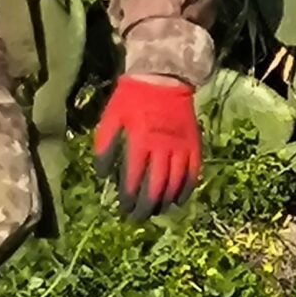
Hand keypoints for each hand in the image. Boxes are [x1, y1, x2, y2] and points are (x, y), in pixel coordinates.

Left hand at [92, 76, 200, 217]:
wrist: (163, 78)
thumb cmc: (131, 99)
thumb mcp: (110, 118)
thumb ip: (104, 147)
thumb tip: (101, 175)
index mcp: (140, 142)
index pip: (133, 179)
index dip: (128, 197)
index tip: (122, 209)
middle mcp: (163, 148)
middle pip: (155, 187)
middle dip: (145, 206)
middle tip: (138, 218)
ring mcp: (181, 148)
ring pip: (175, 184)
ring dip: (165, 202)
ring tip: (155, 213)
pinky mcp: (194, 145)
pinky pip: (193, 174)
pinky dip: (186, 190)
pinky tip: (177, 201)